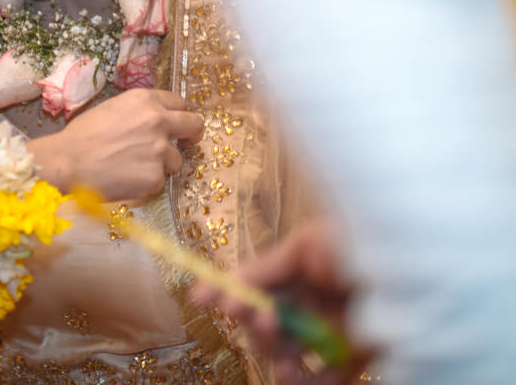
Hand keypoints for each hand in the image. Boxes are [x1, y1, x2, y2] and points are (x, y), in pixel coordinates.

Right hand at [30, 89, 203, 200]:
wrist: (68, 161)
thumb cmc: (81, 135)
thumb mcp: (111, 109)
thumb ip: (138, 113)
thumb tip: (151, 122)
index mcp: (145, 100)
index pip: (179, 102)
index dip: (177, 114)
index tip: (175, 124)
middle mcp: (158, 121)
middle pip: (194, 125)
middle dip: (191, 135)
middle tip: (184, 143)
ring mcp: (159, 150)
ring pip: (176, 159)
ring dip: (161, 164)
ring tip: (133, 167)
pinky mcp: (155, 177)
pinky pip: (159, 180)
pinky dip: (146, 182)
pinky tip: (125, 178)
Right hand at [191, 220, 368, 384]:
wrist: (415, 271)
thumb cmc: (360, 244)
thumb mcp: (305, 246)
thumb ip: (266, 268)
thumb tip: (227, 285)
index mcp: (299, 272)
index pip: (255, 285)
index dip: (227, 293)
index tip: (201, 299)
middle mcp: (312, 303)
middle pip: (266, 322)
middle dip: (253, 323)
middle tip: (256, 318)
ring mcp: (332, 332)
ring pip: (288, 353)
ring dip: (273, 356)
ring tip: (282, 356)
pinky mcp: (355, 358)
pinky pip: (324, 379)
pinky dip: (306, 382)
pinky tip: (295, 376)